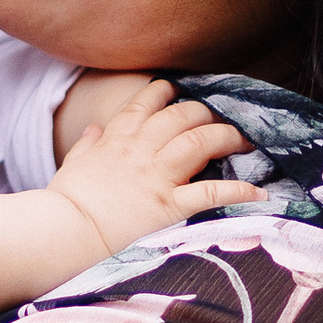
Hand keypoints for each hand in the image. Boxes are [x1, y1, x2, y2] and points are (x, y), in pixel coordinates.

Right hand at [48, 78, 259, 258]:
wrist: (63, 230)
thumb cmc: (65, 201)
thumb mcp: (71, 164)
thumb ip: (86, 143)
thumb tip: (94, 127)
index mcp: (116, 139)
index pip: (146, 103)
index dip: (165, 93)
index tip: (177, 92)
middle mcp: (141, 150)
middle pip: (182, 116)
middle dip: (204, 113)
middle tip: (217, 120)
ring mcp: (157, 176)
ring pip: (200, 141)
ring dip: (226, 137)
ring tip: (243, 141)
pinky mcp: (168, 205)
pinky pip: (210, 193)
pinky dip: (238, 191)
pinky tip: (258, 191)